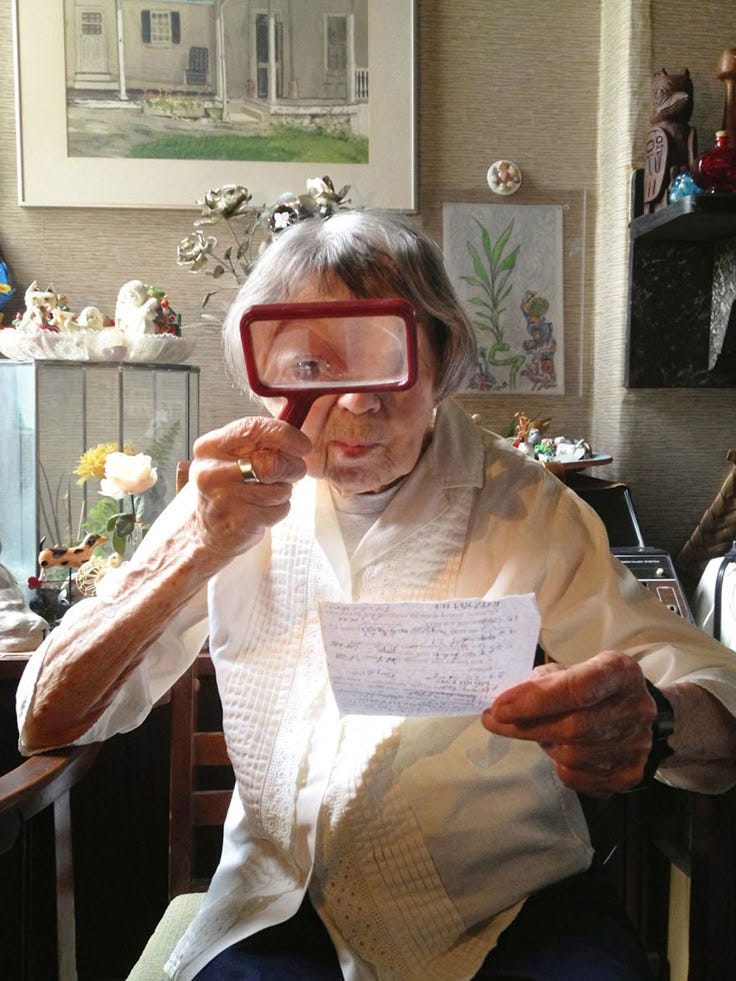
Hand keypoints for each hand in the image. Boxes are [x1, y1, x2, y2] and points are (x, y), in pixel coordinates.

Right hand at [188, 415, 310, 560]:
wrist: (207, 531)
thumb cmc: (225, 489)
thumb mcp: (230, 457)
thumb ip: (257, 442)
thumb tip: (294, 433)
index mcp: (210, 447)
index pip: (253, 428)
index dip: (286, 434)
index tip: (303, 443)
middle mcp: (212, 471)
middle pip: (273, 462)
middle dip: (293, 466)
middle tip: (294, 470)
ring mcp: (224, 498)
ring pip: (281, 488)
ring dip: (284, 491)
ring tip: (266, 494)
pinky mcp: (240, 521)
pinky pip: (279, 509)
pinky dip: (279, 509)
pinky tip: (262, 510)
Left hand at [481, 651, 655, 795]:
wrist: (631, 711)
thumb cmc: (590, 686)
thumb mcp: (568, 670)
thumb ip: (540, 683)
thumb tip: (503, 706)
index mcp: (619, 672)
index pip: (577, 688)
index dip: (535, 699)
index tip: (499, 706)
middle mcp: (636, 708)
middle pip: (574, 726)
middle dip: (528, 726)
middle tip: (497, 721)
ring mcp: (637, 745)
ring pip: (573, 756)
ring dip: (545, 745)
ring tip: (542, 733)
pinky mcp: (630, 774)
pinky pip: (578, 778)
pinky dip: (559, 766)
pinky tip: (559, 751)